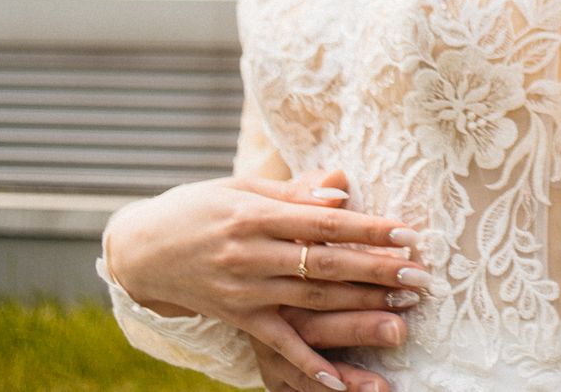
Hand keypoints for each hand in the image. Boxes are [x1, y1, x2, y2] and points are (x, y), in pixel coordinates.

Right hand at [104, 169, 435, 390]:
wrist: (141, 249)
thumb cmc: (199, 208)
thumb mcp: (242, 188)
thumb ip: (293, 193)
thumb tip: (342, 190)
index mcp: (255, 215)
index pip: (323, 223)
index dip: (367, 230)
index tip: (407, 235)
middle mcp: (249, 254)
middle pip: (324, 264)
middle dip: (376, 270)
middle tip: (419, 275)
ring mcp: (242, 290)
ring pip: (310, 302)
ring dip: (359, 307)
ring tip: (401, 309)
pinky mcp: (236, 317)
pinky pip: (277, 343)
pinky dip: (309, 363)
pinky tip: (340, 381)